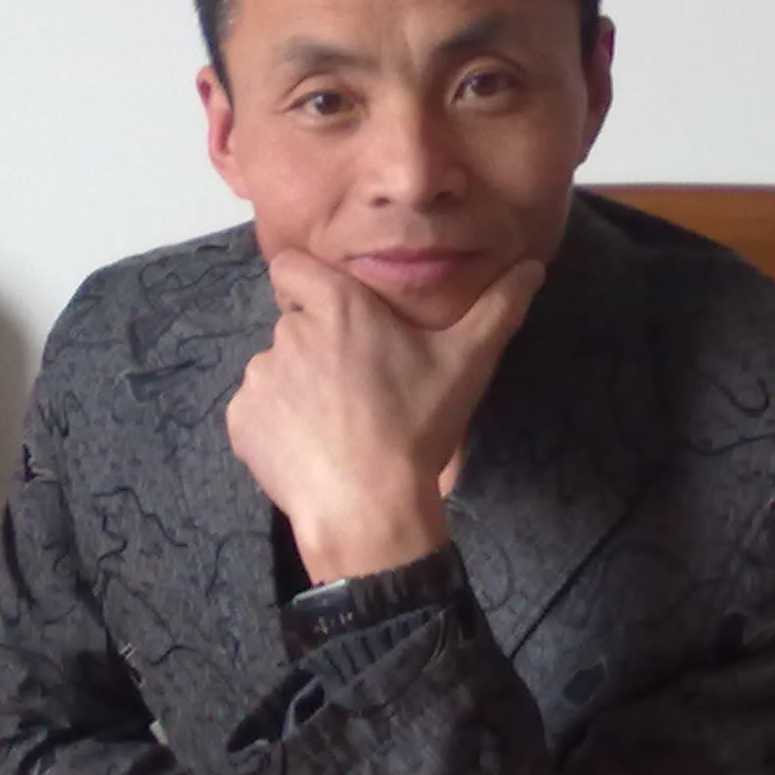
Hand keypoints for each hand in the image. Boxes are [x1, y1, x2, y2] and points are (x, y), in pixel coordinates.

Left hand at [227, 251, 543, 583]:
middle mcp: (287, 333)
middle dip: (319, 346)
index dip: (310, 286)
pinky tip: (313, 449)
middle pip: (295, 324)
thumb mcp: (467, 362)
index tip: (339, 316)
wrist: (369, 508)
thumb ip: (499, 307)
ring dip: (299, 387)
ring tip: (338, 424)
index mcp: (337, 307)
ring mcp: (259, 378)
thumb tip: (532, 266)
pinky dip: (277, 426)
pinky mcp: (241, 422)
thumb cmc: (418, 426)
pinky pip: (257, 411)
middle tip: (359, 386)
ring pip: (277, 369)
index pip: (291, 268)